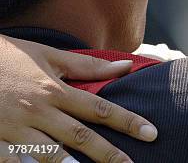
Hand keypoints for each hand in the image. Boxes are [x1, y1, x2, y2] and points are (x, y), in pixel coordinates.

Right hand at [0, 35, 157, 162]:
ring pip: (50, 157)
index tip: (151, 133)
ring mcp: (15, 130)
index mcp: (54, 91)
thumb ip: (87, 66)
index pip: (100, 109)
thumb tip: (124, 67)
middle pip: (81, 138)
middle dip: (110, 155)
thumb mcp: (48, 56)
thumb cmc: (9, 58)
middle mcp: (39, 112)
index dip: (128, 122)